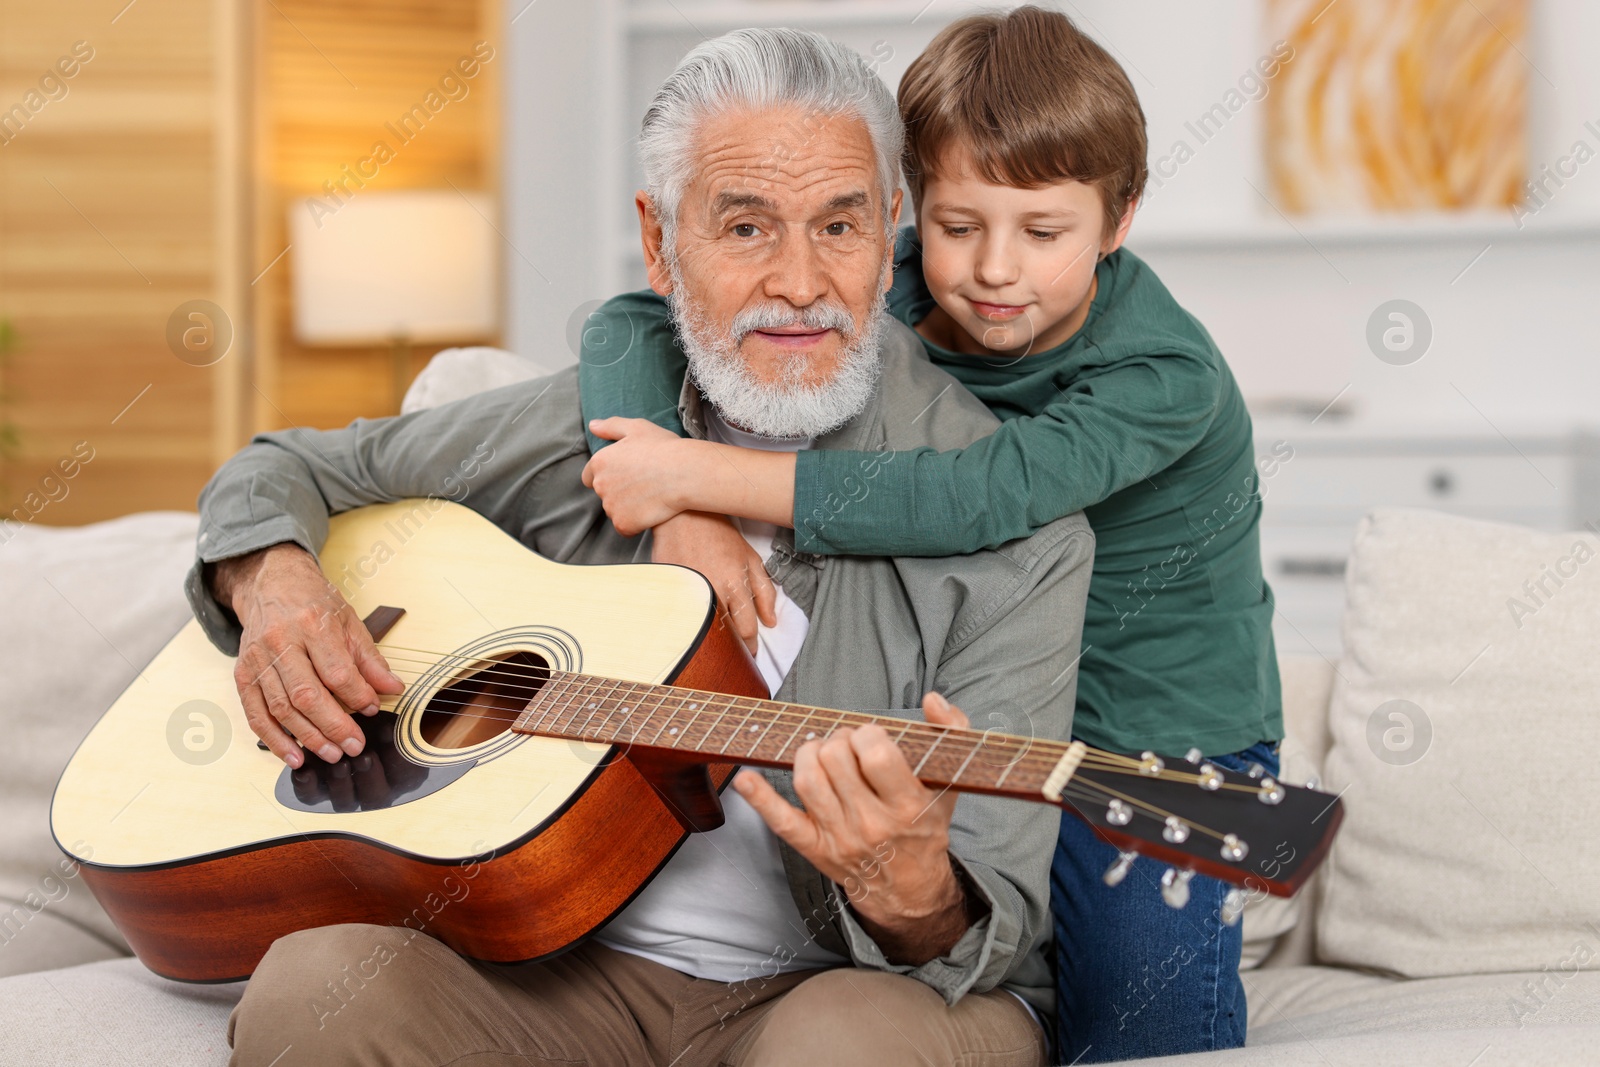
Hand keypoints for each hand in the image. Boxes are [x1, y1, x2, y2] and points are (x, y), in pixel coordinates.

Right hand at [209, 544, 404, 767]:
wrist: (272, 583)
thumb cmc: (313, 602)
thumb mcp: (349, 621)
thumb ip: (370, 659)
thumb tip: (392, 689)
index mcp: (312, 625)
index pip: (337, 672)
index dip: (357, 696)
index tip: (373, 709)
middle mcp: (280, 642)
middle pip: (306, 695)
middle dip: (333, 726)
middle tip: (353, 746)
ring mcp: (258, 659)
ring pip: (281, 708)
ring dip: (307, 737)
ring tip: (331, 754)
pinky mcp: (243, 674)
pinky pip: (256, 713)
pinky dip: (274, 739)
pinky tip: (294, 755)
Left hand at [581, 417, 693, 535]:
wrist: (684, 473)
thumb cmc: (664, 448)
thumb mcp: (637, 428)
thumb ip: (611, 427)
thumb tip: (593, 426)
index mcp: (599, 461)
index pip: (588, 476)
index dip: (607, 476)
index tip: (626, 476)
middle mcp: (600, 485)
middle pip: (603, 494)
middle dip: (618, 491)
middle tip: (643, 484)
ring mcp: (610, 506)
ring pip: (615, 511)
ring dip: (627, 507)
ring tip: (650, 496)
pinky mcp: (623, 524)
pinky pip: (624, 528)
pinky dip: (635, 524)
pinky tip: (651, 511)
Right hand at [652, 511, 776, 653]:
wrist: (685, 516)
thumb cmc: (719, 536)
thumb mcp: (751, 559)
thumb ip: (764, 591)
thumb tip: (771, 621)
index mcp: (735, 584)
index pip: (746, 628)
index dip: (750, 644)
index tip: (750, 650)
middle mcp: (712, 590)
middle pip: (723, 634)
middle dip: (730, 646)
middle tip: (733, 651)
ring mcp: (688, 591)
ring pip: (701, 629)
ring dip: (709, 638)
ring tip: (714, 640)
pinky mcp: (669, 589)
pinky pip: (679, 616)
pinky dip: (686, 623)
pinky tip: (691, 624)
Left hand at [734, 691, 980, 964]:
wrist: (910, 890)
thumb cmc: (925, 829)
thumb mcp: (949, 784)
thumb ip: (951, 733)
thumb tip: (933, 698)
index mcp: (907, 806)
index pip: (875, 754)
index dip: (868, 734)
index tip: (871, 738)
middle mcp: (871, 824)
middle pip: (836, 760)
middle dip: (839, 740)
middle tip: (848, 746)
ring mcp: (839, 838)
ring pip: (807, 780)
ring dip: (809, 753)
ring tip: (822, 752)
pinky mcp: (814, 848)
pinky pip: (781, 821)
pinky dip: (759, 798)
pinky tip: (745, 778)